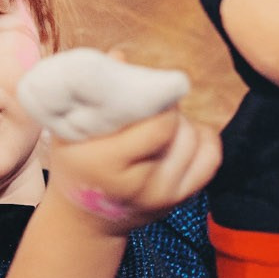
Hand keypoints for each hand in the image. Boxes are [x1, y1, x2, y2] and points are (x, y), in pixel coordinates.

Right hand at [46, 106, 220, 234]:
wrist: (84, 220)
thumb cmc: (75, 164)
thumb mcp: (68, 130)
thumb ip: (91, 94)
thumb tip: (120, 56)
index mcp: (107, 162)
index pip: (158, 124)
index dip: (156, 101)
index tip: (144, 93)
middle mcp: (139, 185)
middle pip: (179, 131)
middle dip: (168, 111)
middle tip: (151, 106)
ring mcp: (163, 197)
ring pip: (195, 141)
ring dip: (183, 124)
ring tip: (161, 122)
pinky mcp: (180, 201)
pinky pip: (210, 159)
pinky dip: (202, 140)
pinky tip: (182, 135)